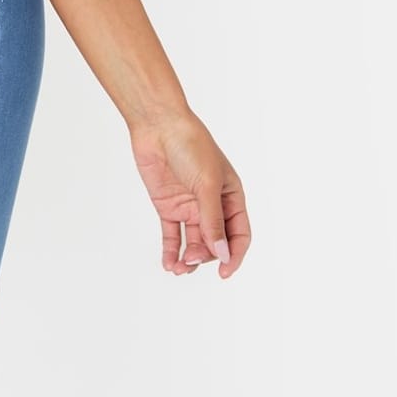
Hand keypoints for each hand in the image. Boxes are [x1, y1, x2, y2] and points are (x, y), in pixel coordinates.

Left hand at [128, 110, 250, 277]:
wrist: (158, 125)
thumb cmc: (190, 145)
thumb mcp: (207, 184)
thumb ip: (213, 220)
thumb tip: (221, 254)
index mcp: (231, 196)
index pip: (239, 234)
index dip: (234, 254)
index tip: (224, 272)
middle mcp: (212, 203)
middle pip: (215, 242)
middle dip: (205, 255)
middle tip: (191, 259)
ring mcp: (189, 205)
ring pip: (193, 241)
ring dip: (188, 258)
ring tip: (179, 268)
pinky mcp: (168, 205)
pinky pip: (172, 234)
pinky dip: (171, 250)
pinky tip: (169, 264)